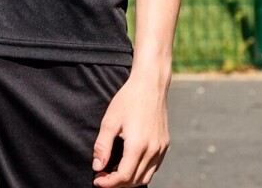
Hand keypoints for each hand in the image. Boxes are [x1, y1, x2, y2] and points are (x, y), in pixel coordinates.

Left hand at [92, 71, 169, 186]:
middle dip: (117, 183)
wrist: (151, 85)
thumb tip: (97, 166)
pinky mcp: (164, 144)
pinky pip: (154, 167)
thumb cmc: (128, 100)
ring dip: (129, 181)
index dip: (108, 182)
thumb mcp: (109, 121)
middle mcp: (153, 150)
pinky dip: (141, 172)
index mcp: (138, 145)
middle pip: (135, 180)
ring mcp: (161, 148)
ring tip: (114, 174)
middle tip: (102, 176)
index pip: (123, 176)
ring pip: (146, 176)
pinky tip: (129, 166)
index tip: (97, 179)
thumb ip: (102, 146)